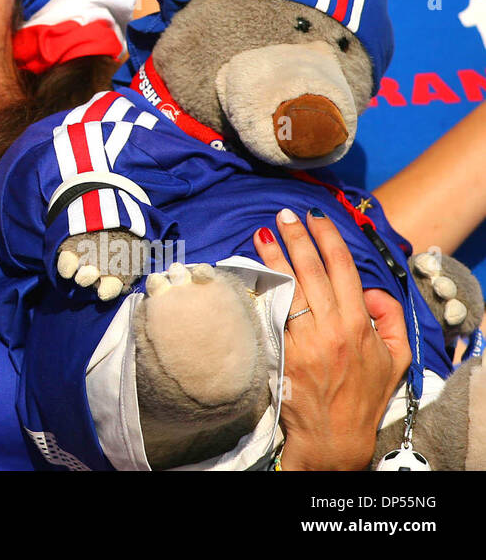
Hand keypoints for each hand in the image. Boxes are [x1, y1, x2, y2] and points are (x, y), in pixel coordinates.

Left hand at [254, 208, 410, 470]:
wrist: (334, 435)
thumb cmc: (364, 395)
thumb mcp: (396, 357)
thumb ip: (391, 318)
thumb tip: (371, 290)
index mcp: (359, 324)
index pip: (342, 269)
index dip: (328, 239)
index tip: (316, 217)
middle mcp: (330, 327)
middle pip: (310, 270)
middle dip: (297, 238)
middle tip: (284, 214)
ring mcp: (303, 340)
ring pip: (286, 287)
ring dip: (273, 257)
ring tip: (262, 233)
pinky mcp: (281, 352)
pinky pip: (270, 312)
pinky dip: (262, 289)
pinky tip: (252, 271)